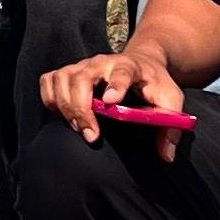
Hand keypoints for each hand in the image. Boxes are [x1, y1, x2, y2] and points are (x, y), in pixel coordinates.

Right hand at [39, 46, 188, 159]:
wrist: (142, 63)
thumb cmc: (155, 84)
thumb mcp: (172, 100)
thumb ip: (171, 126)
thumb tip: (166, 156)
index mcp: (130, 66)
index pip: (122, 71)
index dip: (115, 85)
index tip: (111, 102)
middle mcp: (102, 62)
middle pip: (81, 77)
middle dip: (81, 108)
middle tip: (91, 135)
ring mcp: (82, 66)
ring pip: (61, 80)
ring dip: (65, 107)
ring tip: (79, 128)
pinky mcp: (68, 72)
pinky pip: (48, 82)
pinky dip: (50, 100)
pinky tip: (64, 115)